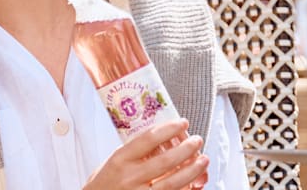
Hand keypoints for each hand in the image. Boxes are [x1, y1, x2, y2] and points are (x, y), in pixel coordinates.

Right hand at [81, 119, 209, 189]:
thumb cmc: (103, 184)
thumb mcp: (112, 163)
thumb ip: (133, 152)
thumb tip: (159, 138)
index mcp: (119, 160)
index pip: (148, 139)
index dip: (169, 129)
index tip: (181, 123)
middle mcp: (130, 177)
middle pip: (165, 160)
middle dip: (187, 148)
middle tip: (197, 140)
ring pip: (174, 182)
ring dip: (193, 170)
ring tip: (203, 160)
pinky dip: (187, 189)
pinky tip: (196, 182)